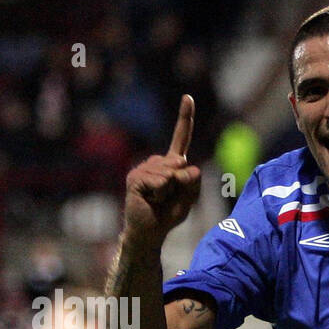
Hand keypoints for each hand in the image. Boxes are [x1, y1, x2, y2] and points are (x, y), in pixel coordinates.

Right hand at [122, 95, 201, 244]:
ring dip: (170, 192)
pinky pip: (160, 181)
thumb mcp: (189, 198)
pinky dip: (160, 194)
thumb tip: (189, 166)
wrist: (149, 231)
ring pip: (171, 173)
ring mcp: (144, 168)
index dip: (184, 118)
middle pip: (181, 163)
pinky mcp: (135, 178)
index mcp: (171, 164)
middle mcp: (157, 162)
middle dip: (182, 184)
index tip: (188, 97)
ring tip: (158, 200)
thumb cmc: (168, 214)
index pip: (180, 138)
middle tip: (169, 198)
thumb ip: (192, 182)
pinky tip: (150, 200)